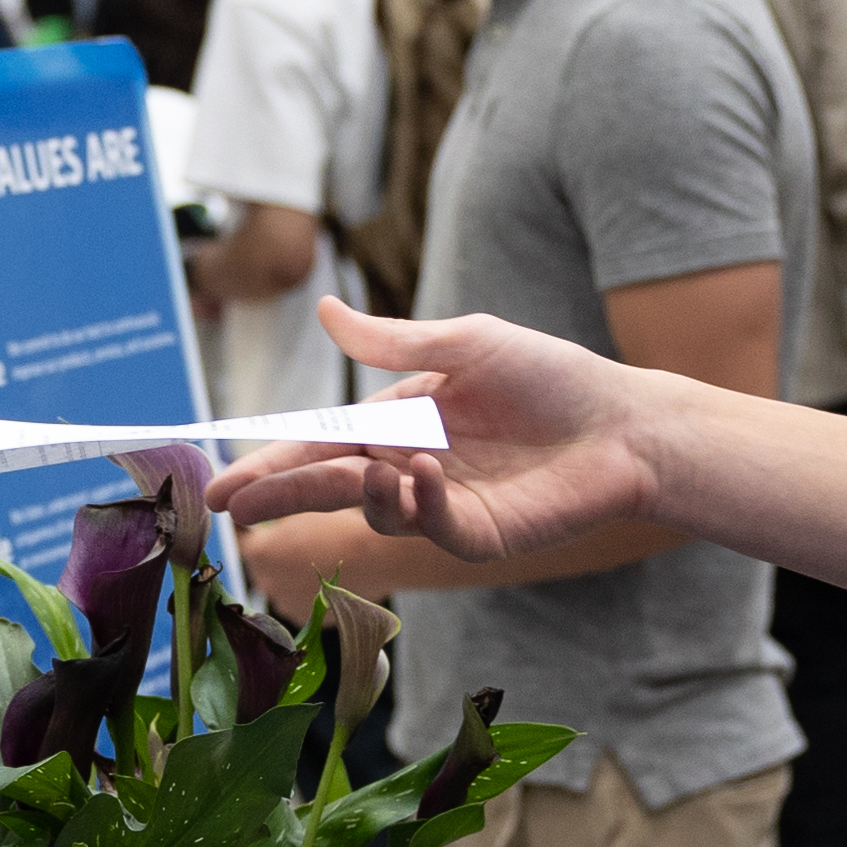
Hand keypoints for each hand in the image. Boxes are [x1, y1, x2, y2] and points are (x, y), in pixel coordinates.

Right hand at [205, 302, 659, 564]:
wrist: (623, 423)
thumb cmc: (550, 376)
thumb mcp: (466, 342)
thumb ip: (393, 339)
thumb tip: (323, 310)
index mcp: (396, 421)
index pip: (319, 442)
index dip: (271, 462)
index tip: (222, 484)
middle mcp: (408, 467)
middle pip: (329, 483)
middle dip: (281, 494)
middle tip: (235, 508)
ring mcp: (440, 507)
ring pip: (373, 508)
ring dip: (359, 491)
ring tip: (373, 466)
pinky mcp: (477, 535)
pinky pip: (432, 525)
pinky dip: (419, 503)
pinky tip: (423, 474)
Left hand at [232, 501, 344, 609]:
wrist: (373, 559)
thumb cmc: (336, 527)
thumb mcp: (298, 508)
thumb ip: (269, 514)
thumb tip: (251, 508)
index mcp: (257, 554)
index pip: (242, 540)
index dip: (250, 529)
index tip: (260, 522)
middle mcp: (264, 583)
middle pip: (261, 564)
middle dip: (273, 553)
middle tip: (297, 539)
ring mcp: (285, 604)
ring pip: (280, 584)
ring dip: (289, 573)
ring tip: (316, 557)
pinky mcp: (306, 617)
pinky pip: (299, 600)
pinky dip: (307, 590)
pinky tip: (325, 576)